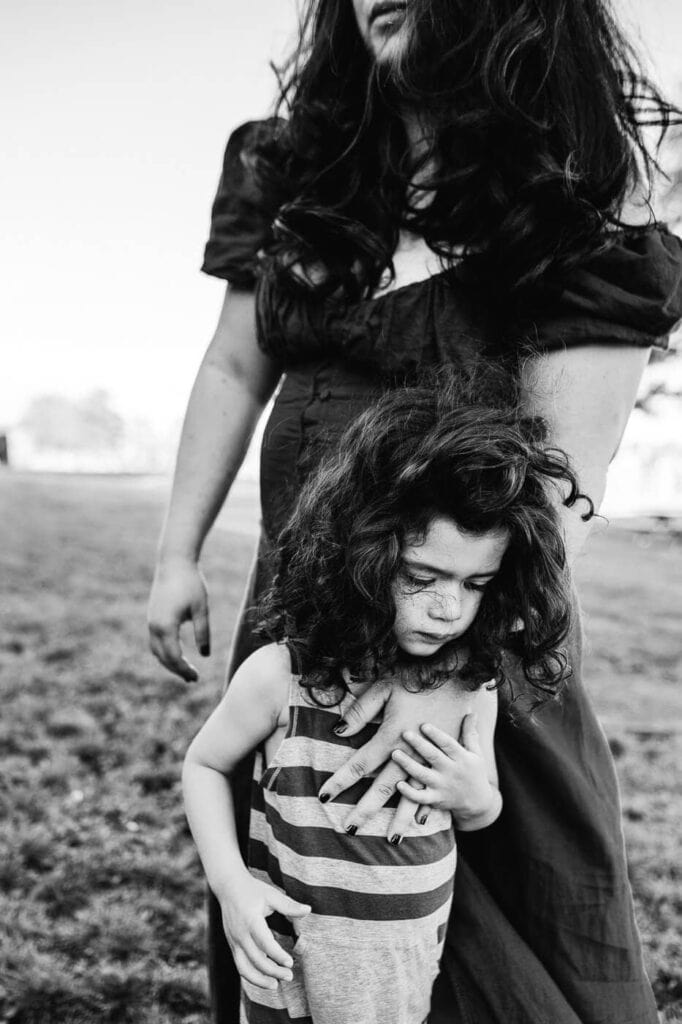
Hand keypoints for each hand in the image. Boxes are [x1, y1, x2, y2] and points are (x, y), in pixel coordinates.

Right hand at [147, 556, 210, 681]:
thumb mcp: (201, 608)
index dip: (184, 670)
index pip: (173, 657)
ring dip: (169, 662)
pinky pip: (155, 641)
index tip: (196, 678)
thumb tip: (204, 655)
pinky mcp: (152, 617)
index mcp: (166, 626)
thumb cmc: (191, 583)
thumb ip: (203, 632)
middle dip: (176, 670)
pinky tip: (177, 654)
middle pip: (163, 657)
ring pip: (156, 651)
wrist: (174, 562)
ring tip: (185, 670)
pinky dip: (164, 652)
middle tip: (192, 679)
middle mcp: (154, 626)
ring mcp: (151, 621)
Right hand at [218, 874, 310, 990]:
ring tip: (275, 985)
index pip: (264, 942)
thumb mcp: (271, 894)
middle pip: (255, 959)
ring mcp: (234, 941)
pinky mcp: (232, 945)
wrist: (228, 887)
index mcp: (250, 920)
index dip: (277, 955)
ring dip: (259, 980)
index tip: (290, 962)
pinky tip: (265, 978)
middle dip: (273, 970)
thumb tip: (308, 910)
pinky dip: (252, 975)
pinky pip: (240, 965)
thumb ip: (289, 905)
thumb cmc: (252, 890)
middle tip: (289, 975)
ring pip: (244, 968)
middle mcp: (240, 933)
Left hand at [317, 673, 473, 837]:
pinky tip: (420, 821)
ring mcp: (427, 759)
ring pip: (410, 795)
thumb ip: (360, 710)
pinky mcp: (443, 760)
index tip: (323, 797)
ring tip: (391, 839)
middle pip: (382, 789)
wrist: (456, 680)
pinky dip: (426, 805)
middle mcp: (407, 753)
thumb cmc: (415, 681)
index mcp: (390, 736)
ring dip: (399, 817)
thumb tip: (338, 732)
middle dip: (365, 810)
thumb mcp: (384, 688)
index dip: (340, 782)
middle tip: (349, 830)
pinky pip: (434, 786)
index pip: (359, 765)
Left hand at [392, 715, 498, 827]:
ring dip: (408, 765)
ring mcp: (442, 787)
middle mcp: (451, 772)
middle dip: (419, 745)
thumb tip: (472, 712)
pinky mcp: (435, 799)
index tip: (424, 725)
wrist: (478, 802)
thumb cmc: (474, 772)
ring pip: (423, 776)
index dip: (436, 735)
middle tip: (405, 733)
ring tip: (395, 753)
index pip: (448, 744)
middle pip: (434, 757)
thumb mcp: (476, 753)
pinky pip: (421, 798)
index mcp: (462, 758)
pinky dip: (410, 793)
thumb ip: (470, 733)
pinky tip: (398, 783)